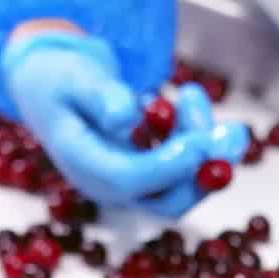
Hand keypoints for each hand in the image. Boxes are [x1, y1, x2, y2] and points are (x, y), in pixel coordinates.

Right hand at [0, 32, 248, 214]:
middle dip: (202, 168)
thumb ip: (100, 95)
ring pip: (183, 188)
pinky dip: (203, 143)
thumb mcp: (73, 76)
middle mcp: (109, 187)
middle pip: (167, 201)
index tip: (200, 142)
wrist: (52, 86)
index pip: (129, 180)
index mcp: (83, 166)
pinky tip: (193, 99)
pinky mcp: (149, 176)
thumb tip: (126, 119)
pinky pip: (186, 173)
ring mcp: (131, 186)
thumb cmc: (59, 78)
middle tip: (226, 128)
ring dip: (209, 151)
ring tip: (194, 94)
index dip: (168, 165)